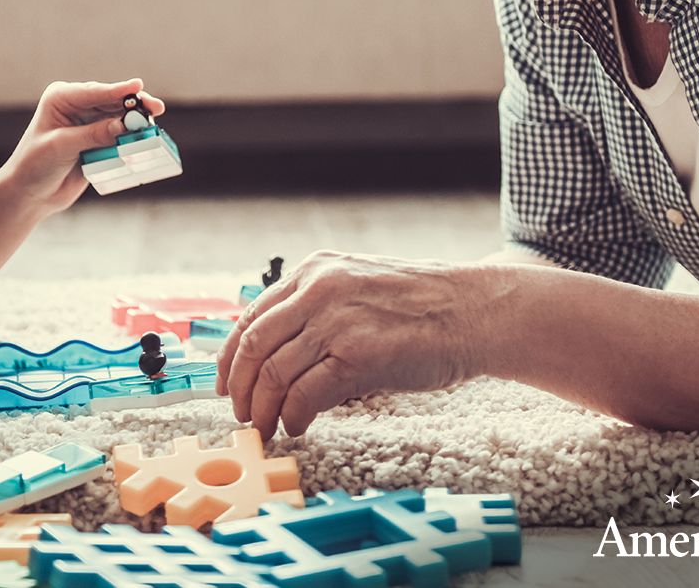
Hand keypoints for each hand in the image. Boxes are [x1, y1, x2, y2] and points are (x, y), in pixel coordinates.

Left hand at [1, 78, 164, 212]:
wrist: (30, 194)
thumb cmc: (35, 165)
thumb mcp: (62, 146)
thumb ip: (93, 135)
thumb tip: (124, 126)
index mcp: (62, 98)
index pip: (94, 92)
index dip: (118, 90)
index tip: (138, 85)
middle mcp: (77, 106)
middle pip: (113, 101)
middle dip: (134, 105)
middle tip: (155, 108)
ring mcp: (89, 123)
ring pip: (120, 117)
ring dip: (136, 121)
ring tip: (153, 125)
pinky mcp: (98, 140)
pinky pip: (120, 135)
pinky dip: (132, 137)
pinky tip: (146, 138)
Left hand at [215, 250, 483, 439]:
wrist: (473, 310)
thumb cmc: (421, 305)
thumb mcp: (357, 286)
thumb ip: (317, 308)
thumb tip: (275, 357)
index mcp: (314, 270)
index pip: (251, 316)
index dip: (229, 357)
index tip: (225, 385)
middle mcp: (318, 288)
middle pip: (252, 345)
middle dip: (239, 388)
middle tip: (241, 416)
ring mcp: (336, 319)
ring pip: (272, 372)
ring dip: (263, 409)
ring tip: (267, 428)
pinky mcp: (357, 353)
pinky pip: (305, 394)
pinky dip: (293, 417)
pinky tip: (298, 426)